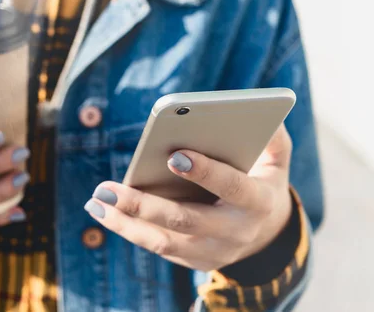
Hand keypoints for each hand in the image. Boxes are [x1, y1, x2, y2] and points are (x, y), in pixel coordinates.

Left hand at [84, 124, 292, 270]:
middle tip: (107, 187)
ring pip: (164, 242)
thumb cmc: (264, 184)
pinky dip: (130, 231)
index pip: (233, 187)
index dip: (206, 172)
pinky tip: (106, 212)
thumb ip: (273, 136)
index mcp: (258, 202)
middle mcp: (235, 233)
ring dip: (125, 224)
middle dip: (144, 205)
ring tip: (96, 200)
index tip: (175, 155)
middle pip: (185, 221)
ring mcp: (213, 252)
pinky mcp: (194, 261)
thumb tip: (259, 112)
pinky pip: (159, 248)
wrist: (267, 235)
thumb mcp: (277, 160)